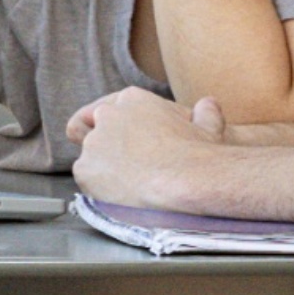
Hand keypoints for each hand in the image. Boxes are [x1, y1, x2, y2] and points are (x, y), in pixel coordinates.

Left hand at [68, 88, 227, 209]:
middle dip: (107, 146)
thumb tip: (208, 104)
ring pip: (90, 155)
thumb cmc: (200, 155)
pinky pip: (86, 179)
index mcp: (132, 99)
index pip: (110, 109)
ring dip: (104, 168)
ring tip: (126, 185)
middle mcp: (107, 115)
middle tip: (126, 166)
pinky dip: (99, 188)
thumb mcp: (209, 126)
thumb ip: (205, 112)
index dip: (118, 127)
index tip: (128, 144)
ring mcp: (93, 142)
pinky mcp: (85, 169)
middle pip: (94, 128)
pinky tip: (120, 195)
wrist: (186, 181)